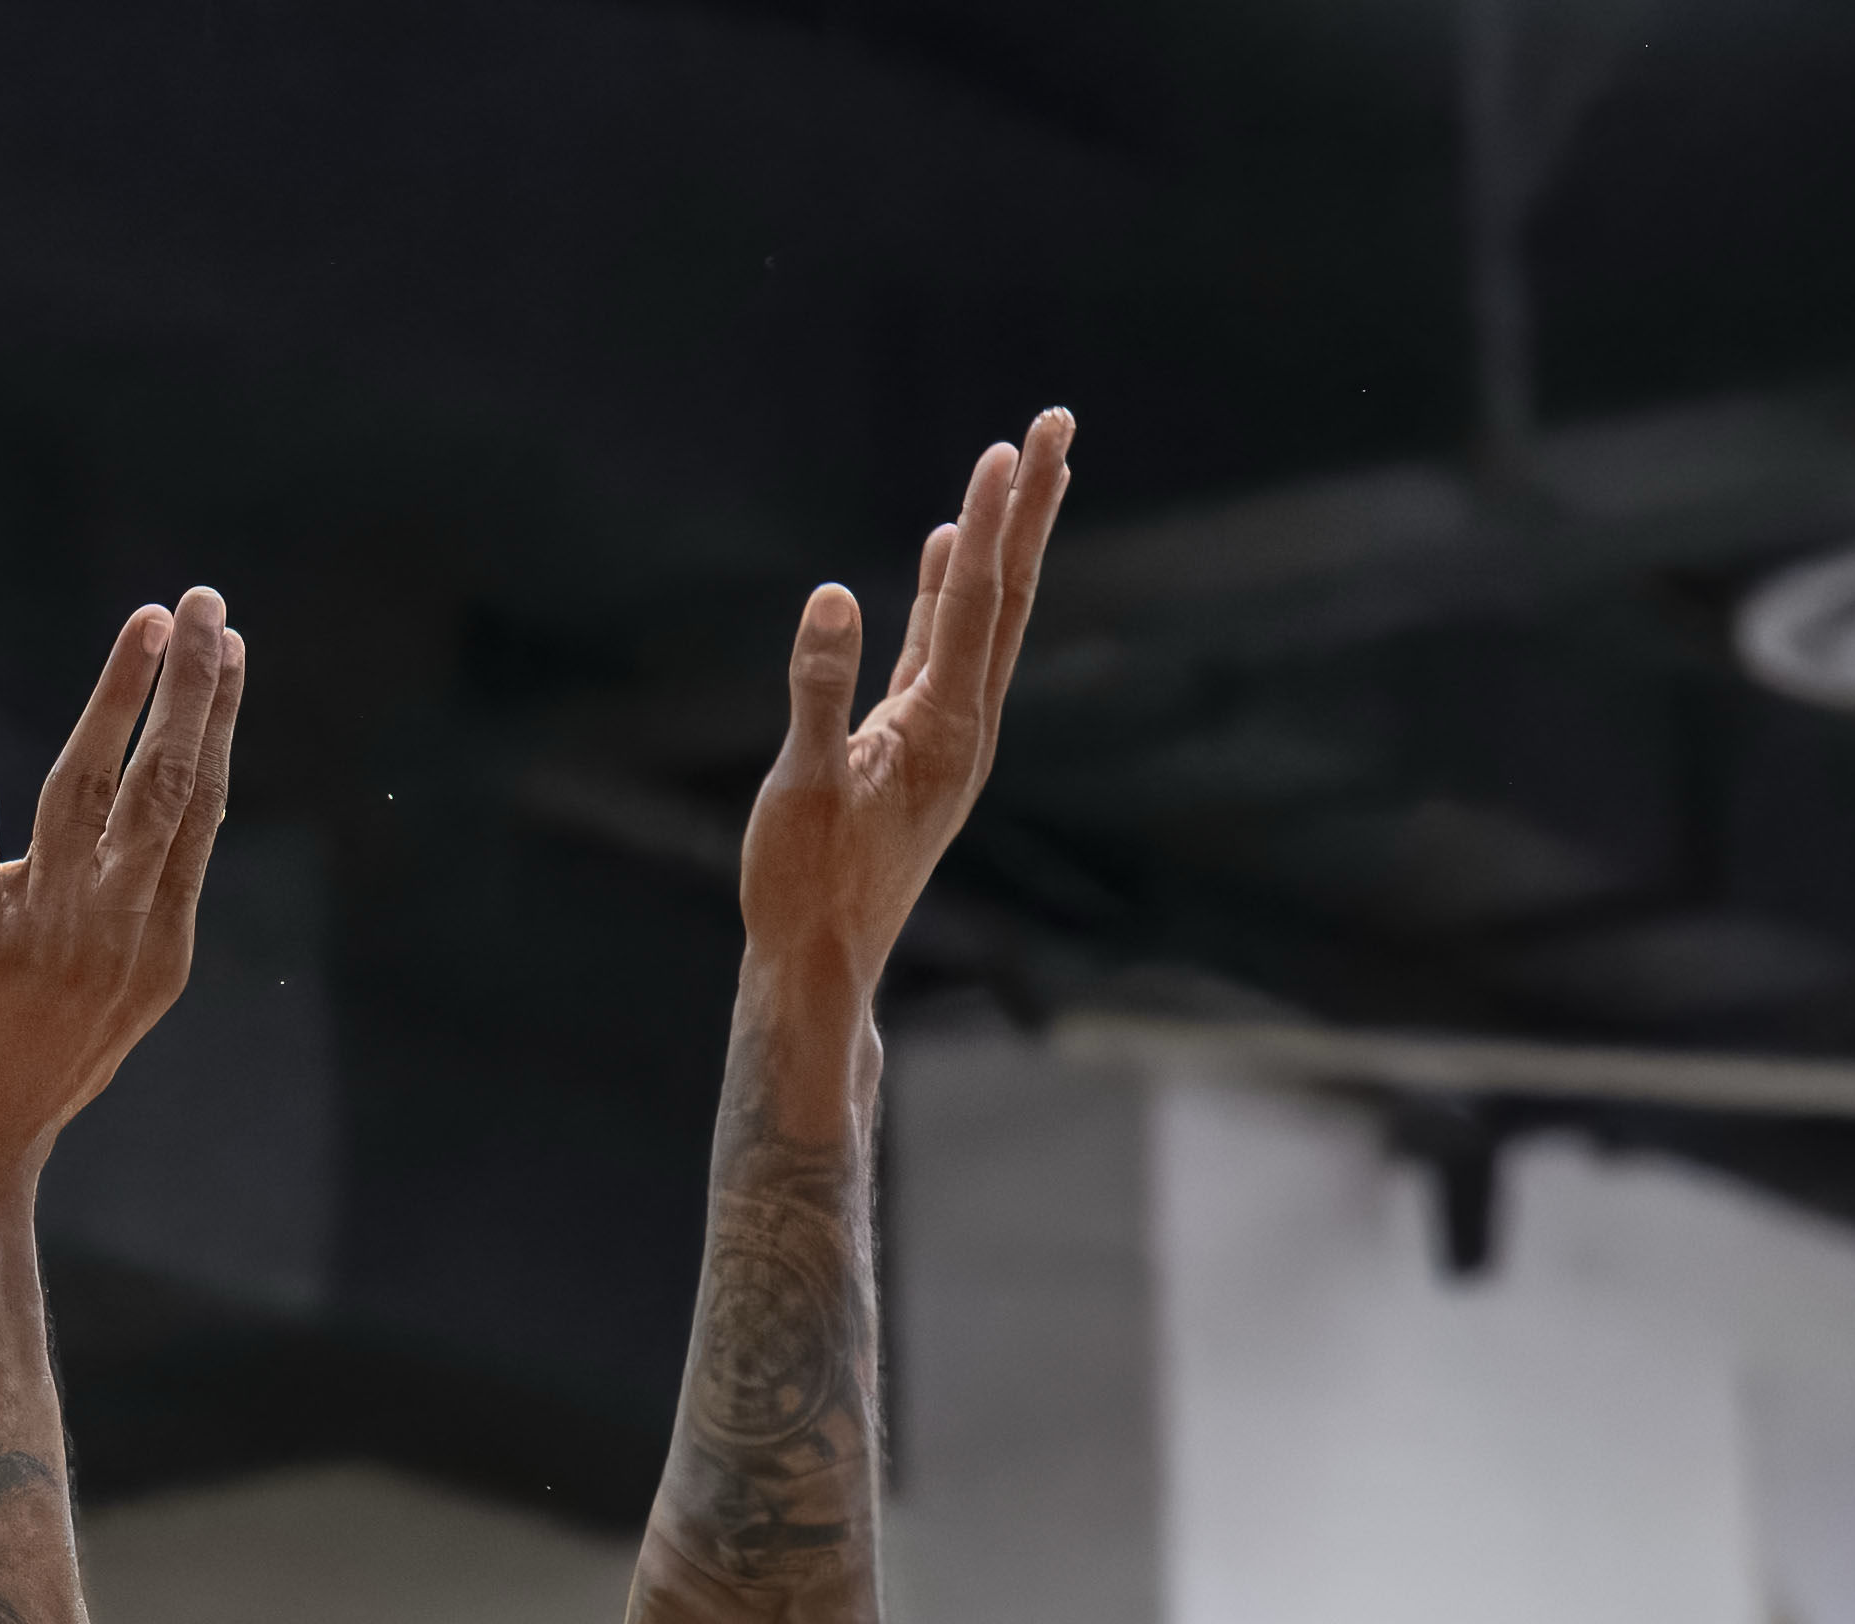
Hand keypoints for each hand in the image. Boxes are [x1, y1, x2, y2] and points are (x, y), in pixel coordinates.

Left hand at [0, 587, 248, 1204]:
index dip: (214, 723)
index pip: (195, 812)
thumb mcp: (92, 1005)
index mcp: (154, 948)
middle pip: (164, 787)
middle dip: (191, 687)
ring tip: (146, 621)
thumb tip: (89, 831)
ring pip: (88, 789)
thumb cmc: (16, 1086)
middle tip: (207, 601)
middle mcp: (111, 936)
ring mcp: (42, 938)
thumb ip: (104, 916)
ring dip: (116, 694)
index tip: (230, 647)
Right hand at [739, 412, 1071, 1019]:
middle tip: (1055, 424)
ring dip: (1002, 543)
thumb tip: (832, 598)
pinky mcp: (917, 748)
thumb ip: (818, 691)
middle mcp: (964, 725)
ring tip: (1021, 470)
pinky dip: (947, 593)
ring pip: (984, 618)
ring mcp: (946, 736)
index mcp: (943, 729)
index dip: (989, 524)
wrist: (821, 967)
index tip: (1008, 449)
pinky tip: (938, 554)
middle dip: (1029, 508)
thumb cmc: (804, 887)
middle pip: (1006, 595)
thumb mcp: (799, 789)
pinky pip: (943, 649)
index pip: (972, 604)